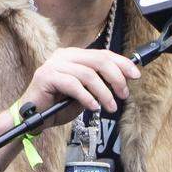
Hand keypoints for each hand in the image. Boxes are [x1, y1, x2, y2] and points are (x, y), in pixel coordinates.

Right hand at [20, 47, 140, 127]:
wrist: (36, 118)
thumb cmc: (61, 104)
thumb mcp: (88, 92)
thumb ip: (102, 83)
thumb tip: (125, 79)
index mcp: (75, 55)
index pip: (103, 54)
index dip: (122, 64)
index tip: (136, 75)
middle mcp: (64, 55)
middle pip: (99, 61)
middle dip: (116, 78)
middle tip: (124, 95)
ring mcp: (53, 64)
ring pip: (88, 74)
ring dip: (104, 93)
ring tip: (110, 107)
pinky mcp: (46, 76)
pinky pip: (73, 84)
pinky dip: (87, 97)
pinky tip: (93, 107)